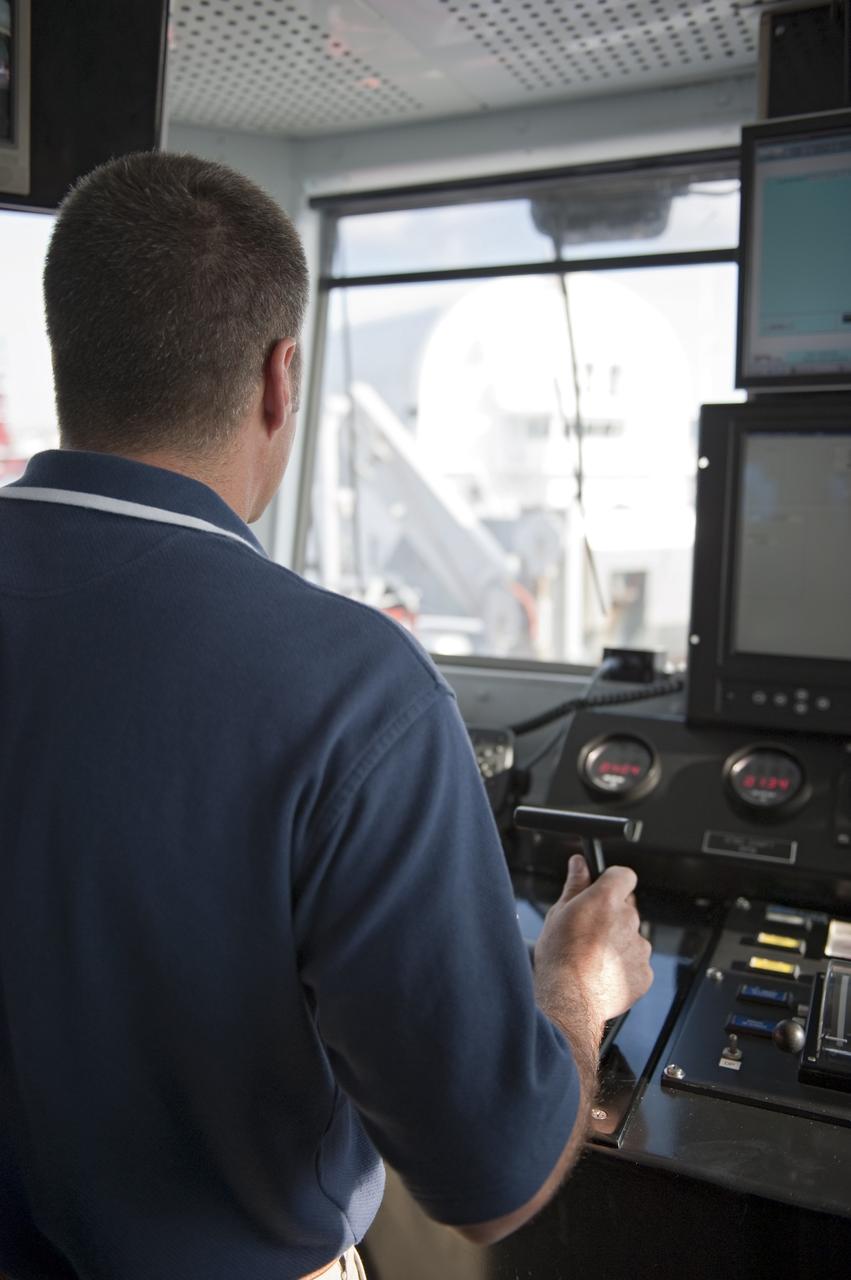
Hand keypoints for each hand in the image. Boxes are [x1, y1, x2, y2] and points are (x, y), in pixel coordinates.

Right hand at [533, 854, 653, 1028]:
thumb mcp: (558, 914)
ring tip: (593, 960)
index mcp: (607, 899)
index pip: (624, 876)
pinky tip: (603, 975)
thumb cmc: (559, 958)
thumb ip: (575, 885)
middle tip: (589, 934)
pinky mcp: (645, 973)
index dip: (614, 882)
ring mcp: (640, 947)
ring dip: (618, 945)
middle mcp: (628, 919)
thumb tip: (579, 864)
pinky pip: (636, 964)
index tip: (604, 891)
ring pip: (632, 939)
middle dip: (612, 918)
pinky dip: (624, 969)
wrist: (569, 999)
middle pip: (626, 910)